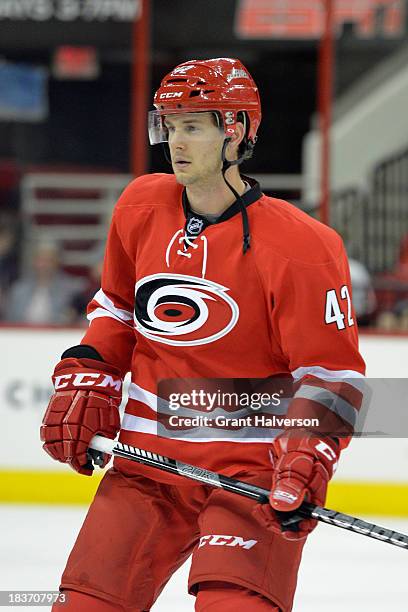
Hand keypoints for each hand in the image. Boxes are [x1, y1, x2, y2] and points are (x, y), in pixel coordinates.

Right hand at [40, 357, 121, 475]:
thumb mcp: (110, 423)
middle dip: (73, 461)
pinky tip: (60, 444)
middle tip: (81, 462)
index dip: (83, 466)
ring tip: (70, 455)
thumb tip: (102, 459)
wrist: (89, 378)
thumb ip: (105, 443)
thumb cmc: (102, 400)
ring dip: (60, 454)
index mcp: (82, 431)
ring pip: (51, 447)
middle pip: (63, 455)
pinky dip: (51, 443)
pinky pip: (46, 435)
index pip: (77, 458)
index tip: (88, 469)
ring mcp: (55, 421)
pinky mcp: (49, 415)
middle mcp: (65, 428)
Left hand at [253, 434, 338, 539]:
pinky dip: (267, 503)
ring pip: (282, 513)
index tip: (276, 526)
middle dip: (274, 521)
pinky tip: (260, 499)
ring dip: (269, 513)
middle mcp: (305, 500)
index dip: (292, 531)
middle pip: (291, 522)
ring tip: (259, 506)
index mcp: (314, 498)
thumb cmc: (309, 446)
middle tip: (260, 510)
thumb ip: (292, 483)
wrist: (304, 432)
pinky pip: (276, 502)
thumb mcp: (300, 463)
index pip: (306, 525)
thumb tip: (282, 505)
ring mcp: (295, 494)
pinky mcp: (285, 487)